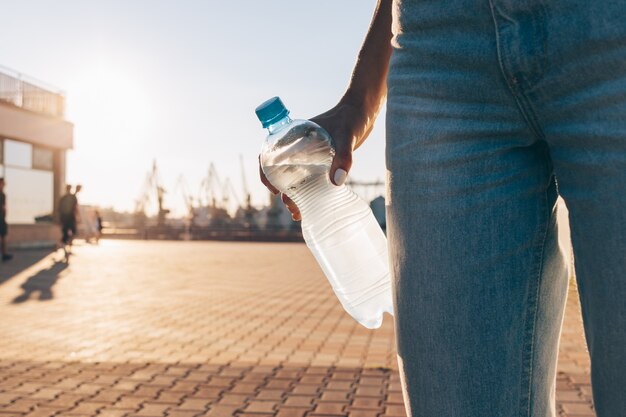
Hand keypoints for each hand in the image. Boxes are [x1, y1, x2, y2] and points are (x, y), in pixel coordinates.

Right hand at [258, 99, 372, 220]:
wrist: (363, 112)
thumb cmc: (351, 117)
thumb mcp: (347, 136)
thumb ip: (343, 157)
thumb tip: (337, 182)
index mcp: (292, 136)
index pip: (269, 154)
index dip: (265, 172)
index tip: (273, 188)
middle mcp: (298, 147)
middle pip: (282, 171)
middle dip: (283, 191)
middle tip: (291, 206)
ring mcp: (309, 155)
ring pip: (295, 177)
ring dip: (294, 195)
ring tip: (298, 213)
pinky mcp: (322, 161)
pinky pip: (310, 178)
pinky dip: (309, 192)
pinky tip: (314, 206)